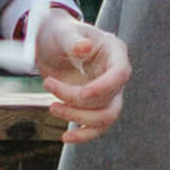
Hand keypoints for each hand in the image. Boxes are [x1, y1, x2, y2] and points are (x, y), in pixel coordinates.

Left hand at [15, 0, 129, 135]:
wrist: (49, 44)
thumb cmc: (59, 33)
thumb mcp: (63, 32)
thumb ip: (73, 40)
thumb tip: (84, 47)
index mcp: (114, 52)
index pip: (120, 73)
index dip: (104, 87)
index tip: (82, 94)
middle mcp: (115, 75)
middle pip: (110, 100)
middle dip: (80, 103)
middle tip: (51, 90)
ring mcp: (107, 93)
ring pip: (104, 118)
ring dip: (78, 118)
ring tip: (53, 107)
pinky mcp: (94, 106)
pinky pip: (96, 127)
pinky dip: (83, 135)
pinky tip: (66, 138)